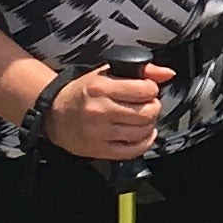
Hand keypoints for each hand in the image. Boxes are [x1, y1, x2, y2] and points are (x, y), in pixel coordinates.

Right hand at [45, 63, 167, 161]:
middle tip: (147, 105)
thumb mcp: (107, 73)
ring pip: (142, 132)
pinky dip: (144, 143)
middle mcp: (100, 110)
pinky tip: (142, 134)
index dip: (151, 89)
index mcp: (101, 87)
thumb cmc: (83, 92)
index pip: (144, 90)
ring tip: (142, 119)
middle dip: (153, 108)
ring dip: (149, 125)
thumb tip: (168, 74)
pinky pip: (132, 150)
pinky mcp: (99, 149)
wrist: (54, 115)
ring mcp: (99, 132)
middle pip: (146, 113)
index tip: (147, 90)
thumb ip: (141, 71)